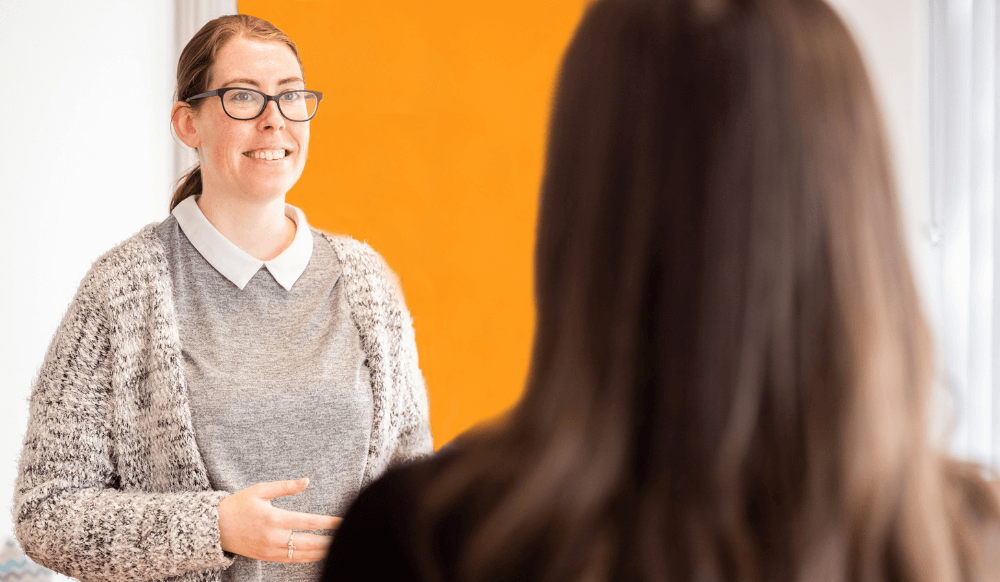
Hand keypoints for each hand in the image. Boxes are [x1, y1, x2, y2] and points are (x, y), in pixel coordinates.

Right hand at [217, 478, 342, 562]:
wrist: (214, 527)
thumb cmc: (239, 504)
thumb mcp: (260, 490)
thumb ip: (285, 487)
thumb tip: (306, 480)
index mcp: (274, 518)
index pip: (308, 522)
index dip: (328, 523)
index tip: (342, 521)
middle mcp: (273, 537)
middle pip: (308, 542)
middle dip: (329, 541)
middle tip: (346, 536)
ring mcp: (270, 550)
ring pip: (301, 554)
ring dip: (320, 552)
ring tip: (337, 548)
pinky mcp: (266, 557)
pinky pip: (291, 560)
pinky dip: (306, 559)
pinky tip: (318, 555)